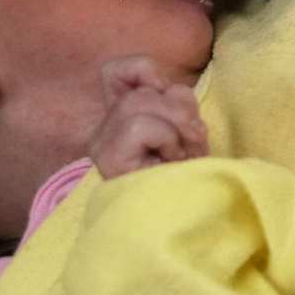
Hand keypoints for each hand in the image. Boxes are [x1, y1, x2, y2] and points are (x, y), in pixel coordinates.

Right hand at [85, 57, 207, 177]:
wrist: (181, 224)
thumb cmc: (186, 179)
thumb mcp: (185, 132)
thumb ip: (175, 104)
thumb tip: (170, 89)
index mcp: (118, 122)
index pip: (116, 71)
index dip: (146, 71)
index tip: (167, 94)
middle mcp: (102, 132)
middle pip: (143, 91)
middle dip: (181, 111)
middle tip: (192, 143)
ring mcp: (102, 145)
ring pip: (141, 104)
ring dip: (177, 127)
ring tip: (182, 155)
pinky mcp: (107, 158)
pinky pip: (142, 126)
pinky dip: (166, 139)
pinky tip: (168, 163)